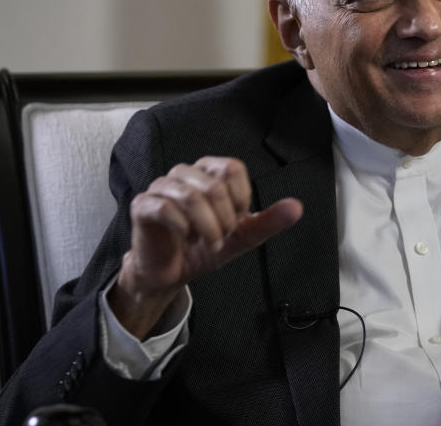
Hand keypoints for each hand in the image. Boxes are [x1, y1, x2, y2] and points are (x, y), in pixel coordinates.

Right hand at [109, 156, 302, 337]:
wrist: (171, 273)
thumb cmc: (203, 247)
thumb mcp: (241, 236)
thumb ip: (268, 221)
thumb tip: (297, 208)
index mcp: (209, 172)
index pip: (232, 168)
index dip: (240, 199)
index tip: (236, 221)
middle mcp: (184, 173)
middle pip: (214, 184)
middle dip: (224, 219)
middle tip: (221, 239)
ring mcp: (161, 187)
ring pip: (191, 195)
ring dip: (206, 226)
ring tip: (208, 242)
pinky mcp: (143, 205)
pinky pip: (164, 207)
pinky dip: (183, 228)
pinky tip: (185, 238)